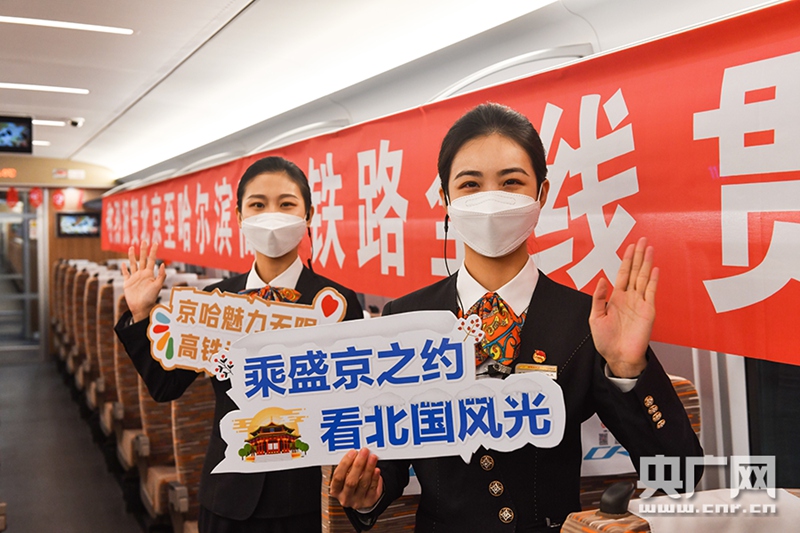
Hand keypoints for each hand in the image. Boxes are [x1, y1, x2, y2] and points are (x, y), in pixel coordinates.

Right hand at [120, 240, 166, 322]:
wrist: (141, 308)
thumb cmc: (151, 298)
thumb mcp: (158, 286)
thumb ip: (161, 276)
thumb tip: (163, 264)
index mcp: (149, 274)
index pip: (151, 260)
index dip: (153, 251)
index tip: (155, 243)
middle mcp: (142, 274)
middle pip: (142, 259)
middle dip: (143, 250)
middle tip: (144, 240)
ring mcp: (135, 278)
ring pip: (133, 264)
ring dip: (132, 256)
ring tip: (132, 247)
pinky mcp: (128, 283)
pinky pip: (125, 274)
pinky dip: (124, 268)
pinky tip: (123, 263)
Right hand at [329, 448, 382, 509]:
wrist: (361, 497)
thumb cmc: (351, 482)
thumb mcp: (345, 475)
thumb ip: (349, 466)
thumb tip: (357, 453)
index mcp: (335, 490)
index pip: (338, 477)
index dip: (345, 463)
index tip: (353, 452)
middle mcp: (345, 497)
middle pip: (351, 481)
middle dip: (358, 464)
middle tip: (364, 452)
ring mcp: (357, 501)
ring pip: (363, 484)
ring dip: (369, 468)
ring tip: (372, 457)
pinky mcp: (369, 502)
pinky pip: (373, 489)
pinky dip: (375, 478)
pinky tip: (376, 469)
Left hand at [589, 237, 657, 377]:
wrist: (618, 357)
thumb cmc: (606, 341)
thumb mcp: (595, 317)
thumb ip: (598, 298)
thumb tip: (602, 280)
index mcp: (616, 299)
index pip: (622, 274)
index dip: (626, 260)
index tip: (629, 247)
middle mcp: (629, 298)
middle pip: (635, 271)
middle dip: (638, 256)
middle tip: (642, 241)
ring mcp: (639, 303)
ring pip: (644, 278)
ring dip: (646, 263)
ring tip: (649, 248)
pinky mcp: (648, 311)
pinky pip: (651, 292)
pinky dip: (653, 280)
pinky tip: (654, 269)